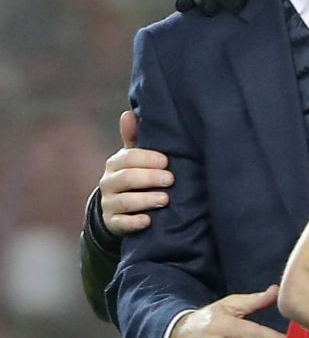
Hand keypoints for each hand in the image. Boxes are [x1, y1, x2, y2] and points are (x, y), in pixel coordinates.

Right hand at [99, 110, 171, 236]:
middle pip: (127, 179)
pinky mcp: (113, 223)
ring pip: (124, 202)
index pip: (128, 158)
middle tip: (171, 179)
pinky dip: (135, 222)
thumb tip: (128, 113)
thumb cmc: (136, 175)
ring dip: (145, 200)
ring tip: (165, 199)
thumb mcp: (135, 156)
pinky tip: (149, 221)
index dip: (147, 159)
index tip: (167, 161)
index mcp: (115, 163)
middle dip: (149, 178)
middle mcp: (109, 183)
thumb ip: (134, 137)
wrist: (121, 207)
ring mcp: (109, 204)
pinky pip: (121, 224)